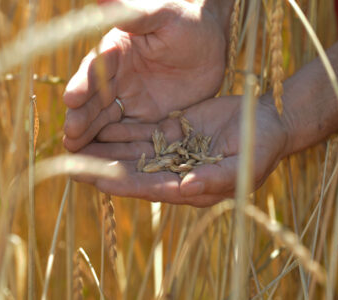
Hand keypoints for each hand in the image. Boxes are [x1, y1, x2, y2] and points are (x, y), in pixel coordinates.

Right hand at [63, 0, 226, 151]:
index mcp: (116, 53)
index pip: (95, 69)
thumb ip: (136, 14)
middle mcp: (118, 80)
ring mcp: (131, 102)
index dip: (83, 83)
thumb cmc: (187, 22)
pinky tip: (103, 162)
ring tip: (76, 155)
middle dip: (81, 118)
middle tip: (69, 137)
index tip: (71, 98)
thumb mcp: (164, 15)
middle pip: (95, 102)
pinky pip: (129, 135)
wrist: (211, 43)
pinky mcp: (147, 119)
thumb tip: (104, 0)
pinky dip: (116, 148)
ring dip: (92, 138)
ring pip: (106, 122)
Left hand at [73, 96, 289, 206]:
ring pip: (134, 150)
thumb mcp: (245, 167)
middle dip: (105, 168)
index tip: (98, 179)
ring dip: (107, 148)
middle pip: (135, 171)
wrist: (265, 121)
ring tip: (77, 143)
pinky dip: (122, 128)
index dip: (126, 183)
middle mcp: (176, 171)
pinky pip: (143, 130)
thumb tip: (186, 187)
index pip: (152, 187)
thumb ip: (216, 179)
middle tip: (72, 164)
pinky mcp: (172, 129)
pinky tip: (101, 122)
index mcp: (191, 186)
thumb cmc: (261, 148)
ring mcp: (172, 149)